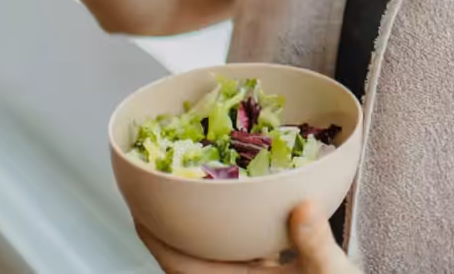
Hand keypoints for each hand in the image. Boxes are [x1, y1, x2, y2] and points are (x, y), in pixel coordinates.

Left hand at [136, 202, 360, 273]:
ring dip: (204, 227)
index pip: (180, 266)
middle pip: (189, 257)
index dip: (155, 238)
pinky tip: (247, 206)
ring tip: (197, 189)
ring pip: (214, 254)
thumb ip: (315, 244)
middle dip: (172, 225)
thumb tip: (303, 207)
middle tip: (159, 186)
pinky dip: (236, 229)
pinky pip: (241, 252)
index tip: (138, 207)